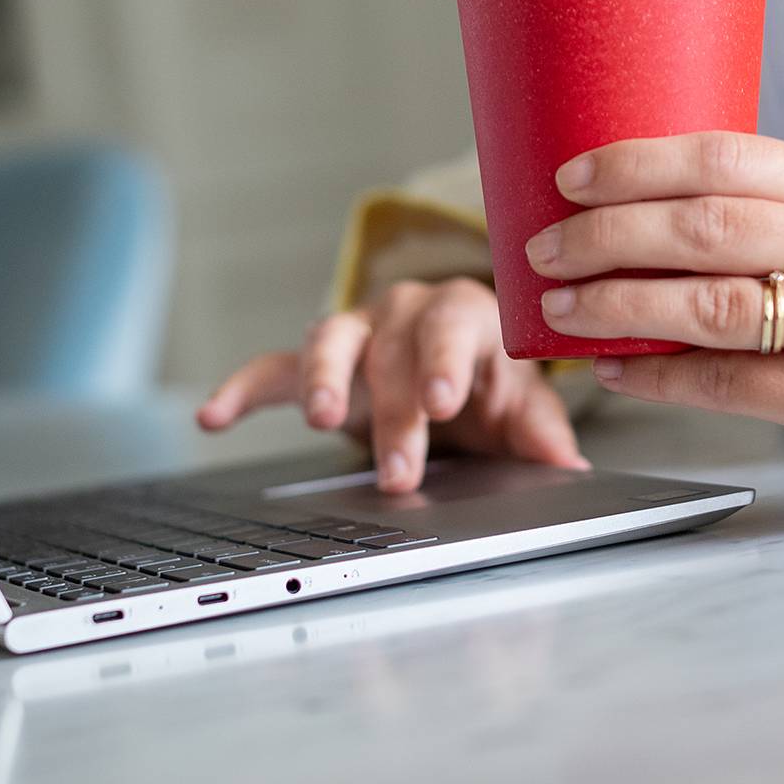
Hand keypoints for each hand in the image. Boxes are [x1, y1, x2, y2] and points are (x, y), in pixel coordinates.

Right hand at [197, 277, 589, 492]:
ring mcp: (358, 329)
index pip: (454, 326)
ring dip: (323, 381)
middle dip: (396, 413)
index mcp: (467, 314)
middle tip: (400, 471)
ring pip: (332, 341)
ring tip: (320, 419)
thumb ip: (541, 434)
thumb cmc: (490, 381)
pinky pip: (275, 367)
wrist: (457, 370)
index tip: (442, 401)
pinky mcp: (319, 357)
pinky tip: (214, 416)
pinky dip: (244, 388)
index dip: (444, 361)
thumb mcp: (523, 407)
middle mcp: (408, 311)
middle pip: (393, 350)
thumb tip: (569, 469)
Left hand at [526, 132, 783, 524]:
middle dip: (606, 233)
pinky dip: (661, 376)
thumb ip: (773, 216)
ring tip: (561, 307)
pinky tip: (618, 371)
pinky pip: (731, 383)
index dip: (636, 162)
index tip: (569, 175)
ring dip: (618, 304)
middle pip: (706, 224)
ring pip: (711, 303)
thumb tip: (641, 216)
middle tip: (543, 244)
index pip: (726, 156)